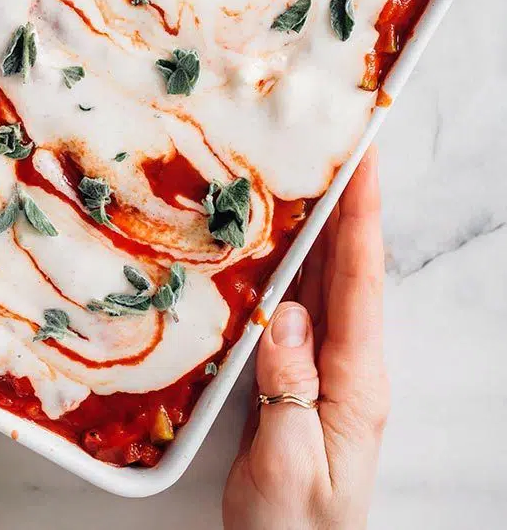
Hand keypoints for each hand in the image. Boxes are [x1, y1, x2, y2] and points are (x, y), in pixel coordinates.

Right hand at [224, 147, 388, 529]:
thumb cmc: (294, 529)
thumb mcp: (290, 466)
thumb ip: (291, 391)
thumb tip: (284, 317)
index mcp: (356, 378)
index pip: (361, 280)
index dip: (361, 215)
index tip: (364, 159)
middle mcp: (348, 363)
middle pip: (348, 267)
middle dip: (345, 203)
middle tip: (332, 146)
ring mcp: (325, 368)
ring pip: (322, 281)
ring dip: (318, 227)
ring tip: (303, 175)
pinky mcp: (300, 377)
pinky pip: (297, 307)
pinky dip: (290, 265)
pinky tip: (273, 242)